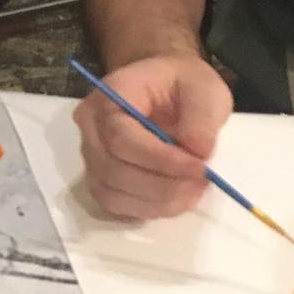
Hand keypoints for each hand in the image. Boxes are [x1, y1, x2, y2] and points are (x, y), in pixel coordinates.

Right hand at [74, 54, 233, 218]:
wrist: (163, 87)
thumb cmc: (181, 84)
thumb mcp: (204, 89)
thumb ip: (202, 119)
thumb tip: (197, 154)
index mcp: (110, 95)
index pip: (120, 137)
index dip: (160, 160)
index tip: (201, 168)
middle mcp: (90, 125)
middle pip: (111, 169)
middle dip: (161, 185)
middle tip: (202, 183)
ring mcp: (90, 153)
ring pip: (110, 192)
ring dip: (155, 201)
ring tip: (192, 191)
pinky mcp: (98, 176)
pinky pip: (113, 203)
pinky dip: (145, 209)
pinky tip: (174, 198)